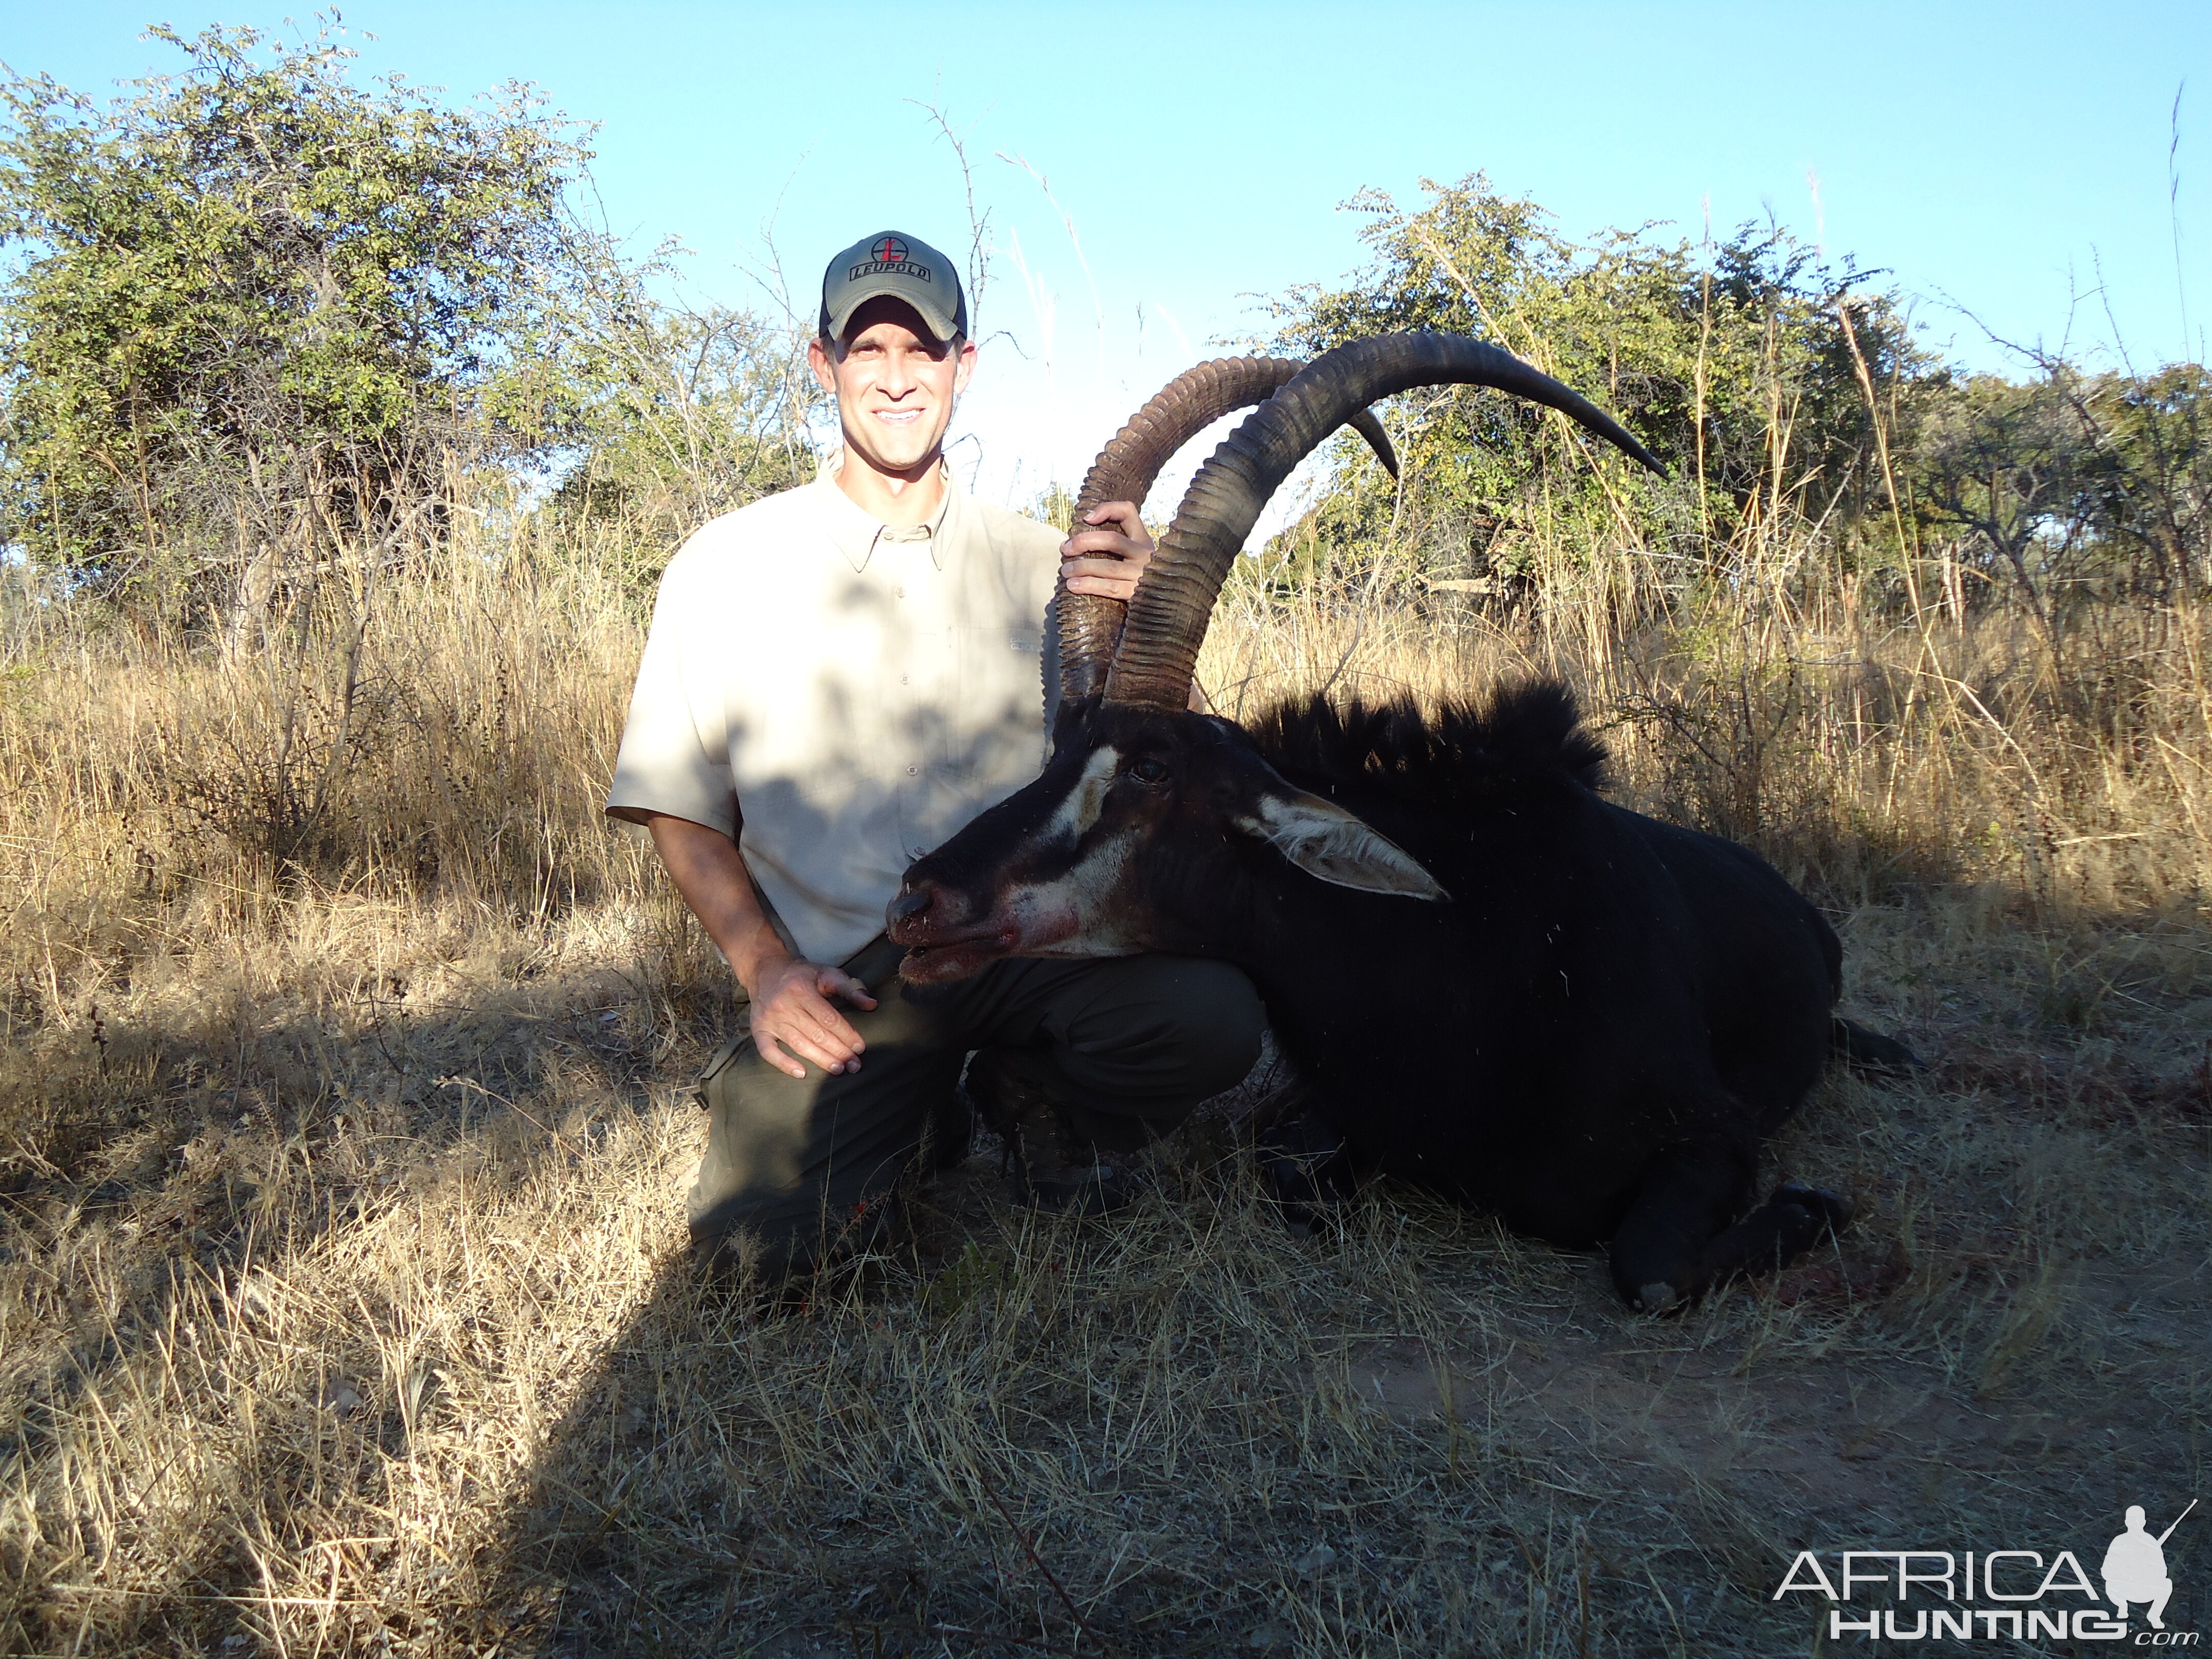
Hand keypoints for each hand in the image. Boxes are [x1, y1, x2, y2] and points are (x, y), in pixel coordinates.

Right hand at [747, 956, 878, 1079]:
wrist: (765, 970)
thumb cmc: (802, 975)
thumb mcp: (827, 974)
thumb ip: (850, 988)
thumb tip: (871, 1004)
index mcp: (802, 990)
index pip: (829, 1018)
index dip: (846, 1034)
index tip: (860, 1047)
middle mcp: (784, 1005)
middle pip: (816, 1034)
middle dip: (838, 1051)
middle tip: (854, 1065)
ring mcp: (770, 1019)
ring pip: (798, 1044)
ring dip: (820, 1060)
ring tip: (838, 1069)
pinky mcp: (758, 1030)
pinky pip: (768, 1051)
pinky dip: (784, 1064)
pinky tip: (801, 1073)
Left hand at [1059, 500, 1153, 600]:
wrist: (1160, 602)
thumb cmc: (1136, 577)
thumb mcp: (1132, 556)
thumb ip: (1113, 544)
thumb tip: (1074, 541)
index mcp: (1142, 539)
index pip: (1128, 512)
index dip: (1106, 509)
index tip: (1086, 519)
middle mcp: (1144, 554)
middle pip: (1112, 540)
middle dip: (1084, 542)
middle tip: (1065, 549)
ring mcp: (1142, 574)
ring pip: (1108, 566)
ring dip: (1082, 567)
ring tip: (1065, 571)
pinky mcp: (1137, 593)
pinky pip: (1110, 587)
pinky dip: (1089, 585)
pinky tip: (1073, 586)